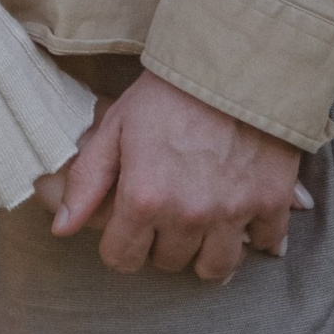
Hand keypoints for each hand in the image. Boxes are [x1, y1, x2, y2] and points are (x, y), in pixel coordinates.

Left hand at [40, 70, 303, 284]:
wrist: (231, 64)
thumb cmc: (167, 93)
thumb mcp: (115, 127)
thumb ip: (87, 181)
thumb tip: (62, 228)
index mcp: (144, 198)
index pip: (122, 258)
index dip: (120, 244)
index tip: (128, 226)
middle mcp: (189, 215)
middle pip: (168, 263)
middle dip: (161, 242)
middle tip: (166, 211)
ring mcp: (234, 212)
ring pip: (216, 269)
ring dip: (206, 252)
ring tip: (202, 225)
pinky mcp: (271, 203)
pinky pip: (266, 245)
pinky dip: (256, 236)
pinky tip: (243, 213)